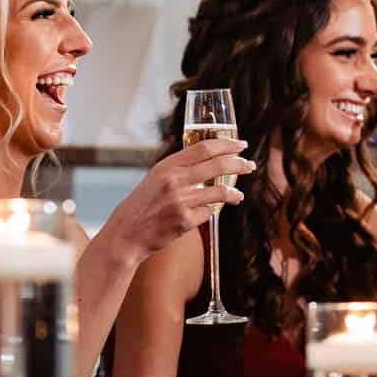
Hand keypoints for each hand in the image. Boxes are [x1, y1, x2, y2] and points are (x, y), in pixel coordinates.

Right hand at [98, 136, 253, 258]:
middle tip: (249, 165)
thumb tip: (209, 159)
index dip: (227, 145)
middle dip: (238, 164)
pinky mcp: (185, 221)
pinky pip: (208, 213)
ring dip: (233, 194)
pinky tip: (205, 213)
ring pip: (219, 192)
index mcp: (167, 165)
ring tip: (238, 196)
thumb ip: (179, 168)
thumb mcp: (156, 177)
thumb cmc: (143, 204)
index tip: (241, 145)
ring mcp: (180, 201)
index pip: (204, 148)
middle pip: (217, 165)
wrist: (127, 232)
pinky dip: (209, 212)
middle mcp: (174, 180)